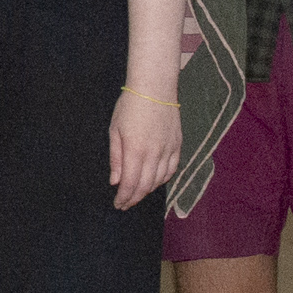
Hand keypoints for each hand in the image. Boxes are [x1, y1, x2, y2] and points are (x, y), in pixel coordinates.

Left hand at [105, 84, 177, 210]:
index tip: (118, 204)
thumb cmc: (130, 106)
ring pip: (159, 180)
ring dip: (147, 191)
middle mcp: (154, 153)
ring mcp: (168, 150)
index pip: (130, 184)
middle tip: (125, 204)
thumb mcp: (115, 130)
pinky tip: (154, 181)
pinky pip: (171, 170)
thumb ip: (116, 158)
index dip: (124, 198)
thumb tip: (116, 181)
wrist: (154, 88)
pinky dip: (162, 180)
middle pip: (145, 186)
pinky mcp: (177, 145)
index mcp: (136, 150)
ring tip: (137, 193)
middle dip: (134, 198)